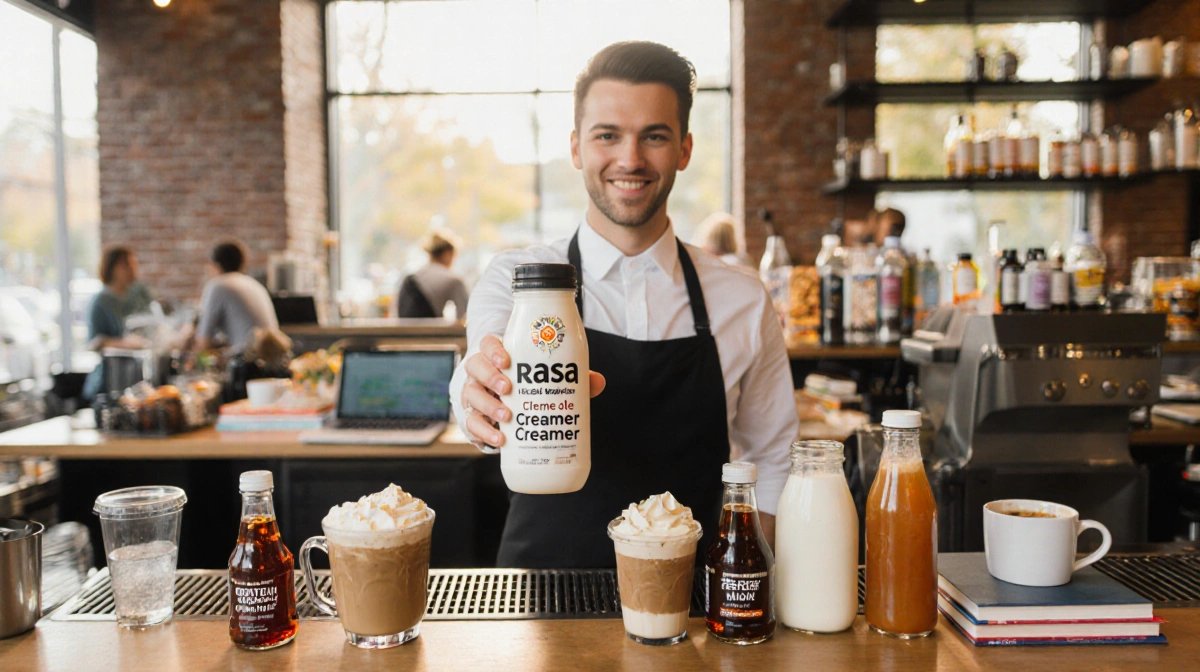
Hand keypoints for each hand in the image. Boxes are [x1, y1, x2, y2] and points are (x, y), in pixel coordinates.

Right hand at [461, 334, 605, 447]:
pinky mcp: (474, 419)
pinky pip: (472, 424)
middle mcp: (481, 374)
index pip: (487, 344)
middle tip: (508, 388)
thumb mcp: (549, 382)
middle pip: (475, 366)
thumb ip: (572, 380)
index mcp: (498, 357)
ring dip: (487, 405)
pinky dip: (484, 432)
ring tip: (507, 416)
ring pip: (471, 395)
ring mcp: (474, 396)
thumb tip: (598, 382)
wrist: (510, 415)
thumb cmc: (530, 389)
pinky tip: (500, 439)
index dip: (493, 350)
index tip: (506, 360)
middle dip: (490, 376)